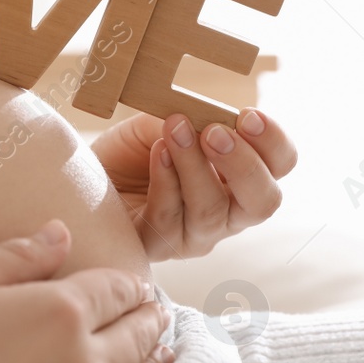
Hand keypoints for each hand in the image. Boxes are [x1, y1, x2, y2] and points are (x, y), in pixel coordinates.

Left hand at [92, 108, 297, 261]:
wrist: (83, 175)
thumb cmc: (131, 150)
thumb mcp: (164, 120)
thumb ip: (193, 117)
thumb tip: (210, 117)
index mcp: (241, 178)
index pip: (280, 165)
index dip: (273, 142)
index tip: (248, 115)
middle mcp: (228, 213)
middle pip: (263, 201)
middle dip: (243, 164)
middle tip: (215, 133)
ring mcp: (196, 236)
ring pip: (211, 209)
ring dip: (193, 165)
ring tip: (174, 128)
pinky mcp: (158, 247)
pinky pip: (169, 218)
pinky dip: (165, 180)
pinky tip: (157, 152)